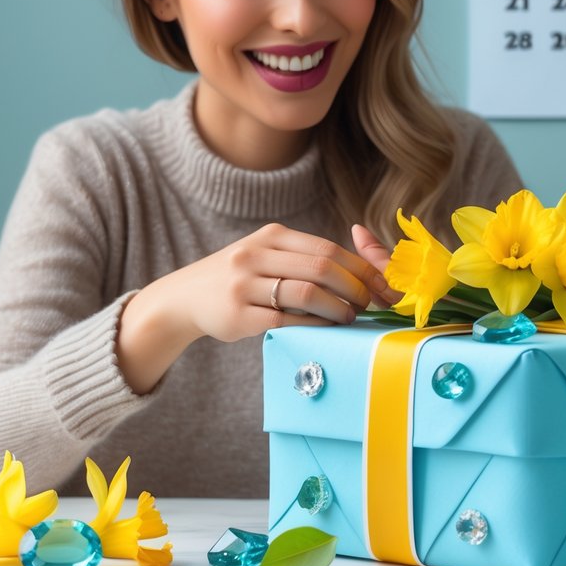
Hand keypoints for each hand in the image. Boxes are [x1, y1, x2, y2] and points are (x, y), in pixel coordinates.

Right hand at [116, 224, 392, 392]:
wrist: (185, 297)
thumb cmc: (239, 277)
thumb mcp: (265, 252)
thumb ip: (303, 255)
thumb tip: (359, 262)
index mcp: (272, 236)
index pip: (327, 248)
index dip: (360, 268)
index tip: (379, 285)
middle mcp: (257, 254)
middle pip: (322, 267)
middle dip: (354, 287)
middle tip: (368, 304)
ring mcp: (245, 284)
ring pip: (307, 293)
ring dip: (337, 308)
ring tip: (348, 318)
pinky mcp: (239, 314)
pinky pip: (286, 319)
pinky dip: (312, 325)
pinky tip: (323, 330)